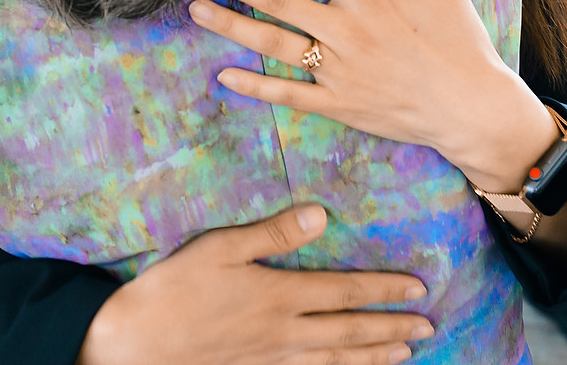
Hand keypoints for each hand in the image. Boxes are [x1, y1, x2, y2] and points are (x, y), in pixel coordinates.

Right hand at [77, 204, 431, 364]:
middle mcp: (285, 332)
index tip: (418, 288)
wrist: (138, 342)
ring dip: (374, 356)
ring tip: (404, 352)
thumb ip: (274, 232)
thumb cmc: (175, 287)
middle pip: (351, 331)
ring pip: (336, 360)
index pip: (346, 291)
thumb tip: (321, 215)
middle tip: (428, 326)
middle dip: (392, 327)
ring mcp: (272, 357)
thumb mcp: (221, 246)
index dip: (384, 289)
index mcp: (280, 294)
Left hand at [185, 0, 556, 194]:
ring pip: (273, 44)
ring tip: (195, 9)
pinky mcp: (339, 105)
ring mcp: (339, 71)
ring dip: (231, 25)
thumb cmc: (461, 41)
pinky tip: (224, 75)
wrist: (473, 109)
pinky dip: (254, 86)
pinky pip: (289, 94)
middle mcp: (346, 31)